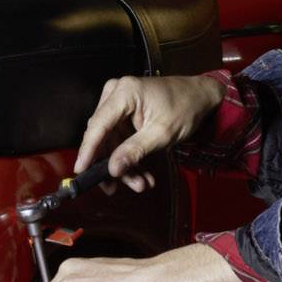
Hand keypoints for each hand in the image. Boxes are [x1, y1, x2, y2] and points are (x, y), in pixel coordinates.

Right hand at [73, 74, 224, 192]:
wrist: (200, 97)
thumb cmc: (185, 108)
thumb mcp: (162, 133)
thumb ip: (135, 150)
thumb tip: (112, 169)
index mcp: (124, 93)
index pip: (98, 125)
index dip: (88, 151)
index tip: (81, 171)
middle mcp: (116, 94)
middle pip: (102, 135)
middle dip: (111, 164)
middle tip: (115, 188)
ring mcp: (119, 103)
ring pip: (111, 141)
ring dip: (123, 165)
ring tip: (140, 184)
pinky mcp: (124, 114)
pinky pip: (120, 139)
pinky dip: (129, 157)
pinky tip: (141, 175)